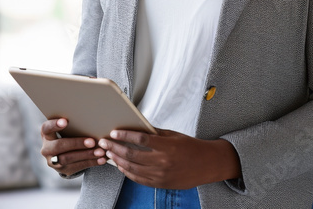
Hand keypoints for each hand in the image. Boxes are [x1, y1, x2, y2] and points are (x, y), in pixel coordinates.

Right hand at [40, 118, 106, 176]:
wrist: (65, 154)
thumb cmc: (69, 135)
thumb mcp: (67, 130)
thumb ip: (74, 126)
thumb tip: (93, 119)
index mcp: (46, 135)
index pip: (47, 128)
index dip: (54, 125)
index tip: (65, 121)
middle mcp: (47, 149)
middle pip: (59, 146)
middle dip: (76, 143)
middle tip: (92, 142)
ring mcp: (53, 161)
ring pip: (68, 159)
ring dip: (86, 155)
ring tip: (100, 152)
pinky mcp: (63, 170)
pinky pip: (77, 167)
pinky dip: (91, 162)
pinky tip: (101, 159)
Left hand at [98, 128, 241, 188]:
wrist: (207, 164)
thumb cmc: (191, 147)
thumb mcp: (174, 135)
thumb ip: (154, 133)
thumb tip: (136, 128)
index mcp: (167, 146)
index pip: (140, 139)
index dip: (125, 136)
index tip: (114, 133)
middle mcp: (163, 162)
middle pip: (132, 155)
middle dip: (115, 148)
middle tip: (105, 143)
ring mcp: (161, 175)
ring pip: (132, 168)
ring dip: (118, 161)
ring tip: (110, 154)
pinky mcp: (160, 184)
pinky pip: (139, 179)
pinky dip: (127, 172)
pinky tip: (121, 166)